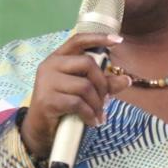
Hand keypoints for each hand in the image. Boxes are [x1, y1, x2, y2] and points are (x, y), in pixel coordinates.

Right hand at [20, 33, 130, 158]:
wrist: (40, 129)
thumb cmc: (63, 105)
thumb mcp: (84, 91)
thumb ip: (103, 83)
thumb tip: (126, 80)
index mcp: (58, 58)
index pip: (78, 41)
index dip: (98, 38)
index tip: (118, 40)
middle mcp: (50, 66)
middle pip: (87, 63)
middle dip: (102, 84)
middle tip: (106, 100)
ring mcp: (47, 82)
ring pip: (85, 86)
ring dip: (97, 104)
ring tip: (98, 114)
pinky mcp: (47, 100)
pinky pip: (78, 103)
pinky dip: (89, 114)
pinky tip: (92, 121)